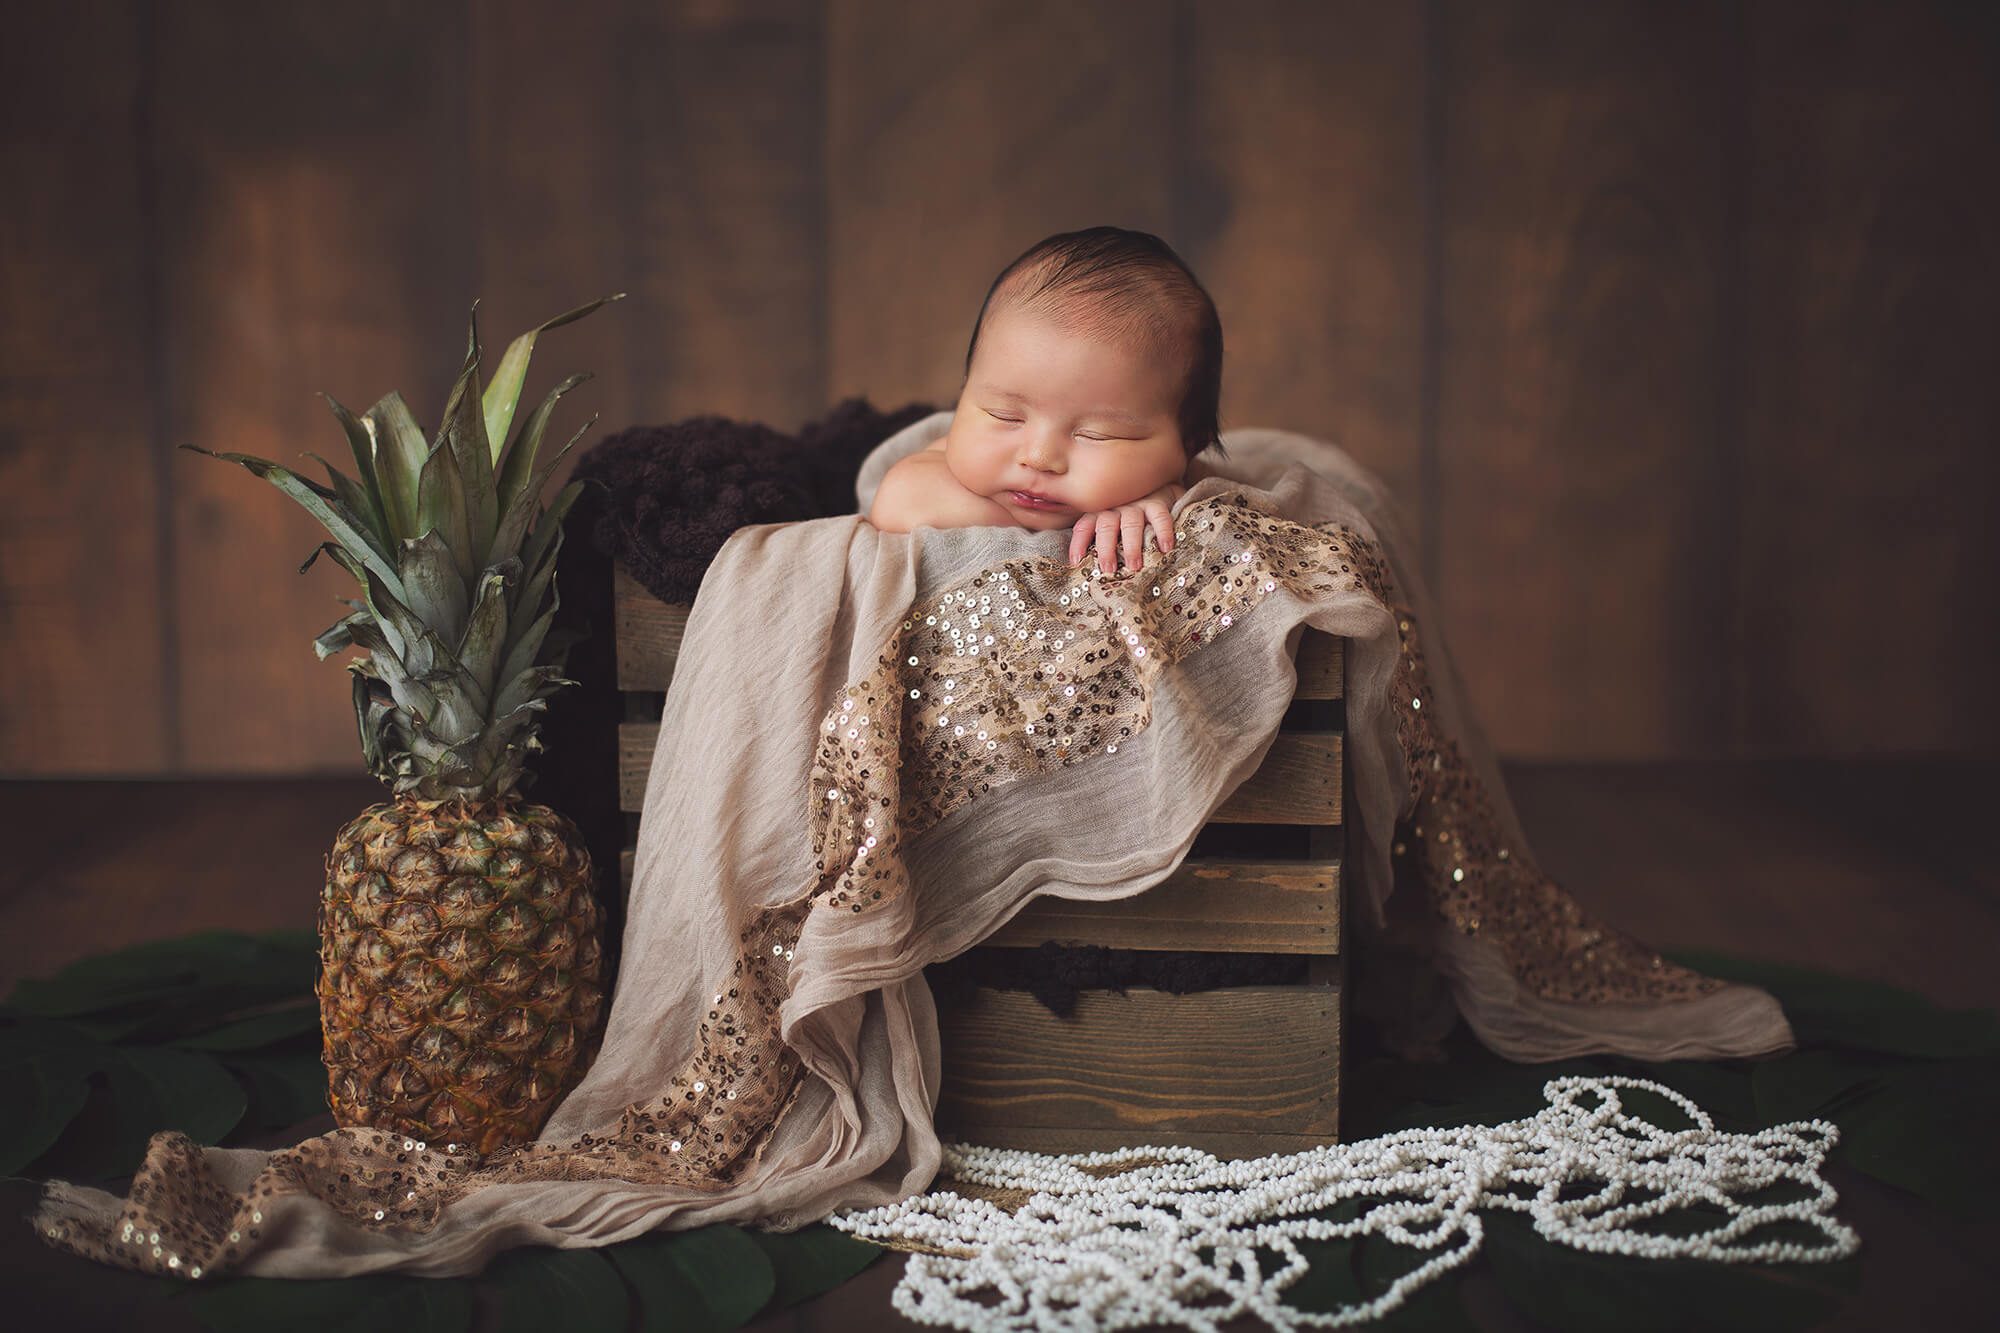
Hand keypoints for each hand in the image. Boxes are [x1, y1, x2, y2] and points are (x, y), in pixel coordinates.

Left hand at [1068, 481, 1186, 575]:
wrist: (1157, 486)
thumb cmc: (1128, 512)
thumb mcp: (1110, 521)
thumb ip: (1098, 538)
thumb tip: (1082, 563)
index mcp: (1100, 513)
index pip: (1084, 526)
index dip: (1078, 543)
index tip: (1076, 562)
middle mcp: (1115, 507)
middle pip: (1106, 527)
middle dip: (1106, 549)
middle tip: (1108, 569)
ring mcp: (1136, 504)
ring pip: (1130, 524)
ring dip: (1131, 546)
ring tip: (1134, 566)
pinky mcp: (1157, 502)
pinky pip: (1159, 516)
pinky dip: (1163, 532)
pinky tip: (1165, 548)